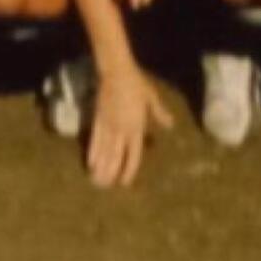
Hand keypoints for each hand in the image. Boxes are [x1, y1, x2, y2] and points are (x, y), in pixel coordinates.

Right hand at [87, 65, 173, 187]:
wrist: (116, 71)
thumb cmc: (137, 83)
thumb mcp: (151, 98)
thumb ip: (159, 113)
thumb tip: (170, 125)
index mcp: (136, 127)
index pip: (133, 154)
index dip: (129, 170)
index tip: (124, 183)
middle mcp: (121, 130)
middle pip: (115, 157)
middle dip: (111, 173)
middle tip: (106, 188)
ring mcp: (108, 126)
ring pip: (103, 151)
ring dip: (100, 167)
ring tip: (97, 182)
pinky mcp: (97, 119)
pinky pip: (94, 140)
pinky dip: (92, 152)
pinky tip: (90, 164)